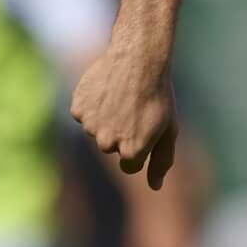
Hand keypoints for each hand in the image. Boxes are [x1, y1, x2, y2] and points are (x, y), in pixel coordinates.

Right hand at [70, 45, 178, 189]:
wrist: (139, 59)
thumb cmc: (159, 96)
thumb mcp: (168, 130)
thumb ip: (161, 161)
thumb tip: (155, 187)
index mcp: (132, 152)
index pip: (131, 164)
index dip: (141, 144)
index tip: (146, 126)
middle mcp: (108, 144)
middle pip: (112, 147)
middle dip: (123, 132)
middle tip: (135, 109)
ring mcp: (91, 127)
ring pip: (97, 130)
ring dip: (108, 117)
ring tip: (123, 97)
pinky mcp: (78, 109)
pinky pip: (85, 114)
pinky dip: (94, 104)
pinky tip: (108, 90)